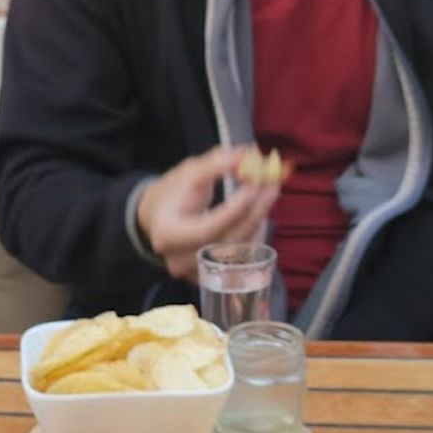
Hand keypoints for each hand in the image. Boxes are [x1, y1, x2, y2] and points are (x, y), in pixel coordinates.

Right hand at [135, 145, 278, 281]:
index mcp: (167, 235)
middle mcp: (179, 260)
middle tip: (272, 183)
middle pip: (227, 243)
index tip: (256, 184)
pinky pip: (242, 260)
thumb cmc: (173, 194)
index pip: (207, 229)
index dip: (235, 209)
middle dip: (255, 212)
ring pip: (240, 253)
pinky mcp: (212, 277)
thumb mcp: (189, 173)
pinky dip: (255, 235)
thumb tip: (247, 156)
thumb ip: (216, 163)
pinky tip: (258, 214)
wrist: (159, 219)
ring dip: (259, 221)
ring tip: (267, 193)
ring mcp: (196, 273)